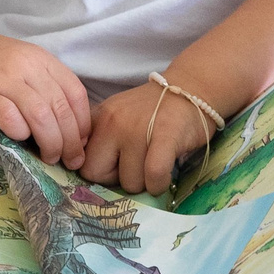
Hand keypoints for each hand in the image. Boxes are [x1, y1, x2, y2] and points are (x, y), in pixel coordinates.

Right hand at [0, 22, 91, 164]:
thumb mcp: (22, 64)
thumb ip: (42, 87)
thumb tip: (66, 129)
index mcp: (41, 59)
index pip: (75, 93)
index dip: (83, 123)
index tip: (82, 143)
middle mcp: (26, 67)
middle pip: (61, 108)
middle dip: (71, 141)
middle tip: (71, 160)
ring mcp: (3, 80)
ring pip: (41, 116)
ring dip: (50, 142)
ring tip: (49, 157)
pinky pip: (10, 119)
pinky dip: (20, 133)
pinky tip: (19, 138)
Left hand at [76, 80, 215, 195]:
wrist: (191, 88)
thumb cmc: (154, 110)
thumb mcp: (118, 116)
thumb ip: (101, 139)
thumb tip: (89, 173)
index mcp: (99, 117)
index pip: (82, 162)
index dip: (100, 172)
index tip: (118, 167)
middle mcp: (113, 122)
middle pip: (97, 174)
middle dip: (116, 180)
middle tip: (136, 169)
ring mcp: (138, 129)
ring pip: (129, 182)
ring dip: (144, 183)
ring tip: (156, 164)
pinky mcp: (165, 137)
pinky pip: (154, 176)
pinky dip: (158, 184)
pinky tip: (163, 178)